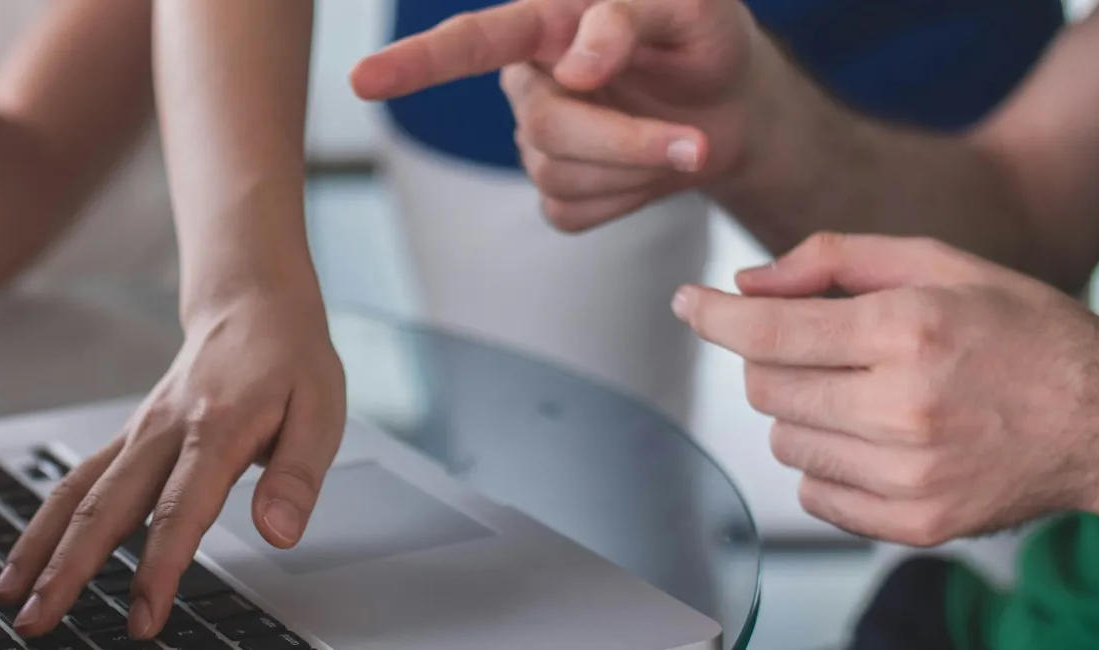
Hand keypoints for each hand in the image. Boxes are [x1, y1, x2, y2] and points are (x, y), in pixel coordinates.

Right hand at [0, 292, 345, 638]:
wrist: (251, 302)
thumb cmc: (289, 360)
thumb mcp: (322, 411)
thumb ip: (297, 476)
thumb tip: (278, 532)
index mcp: (216, 429)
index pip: (179, 510)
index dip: (159, 568)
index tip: (143, 618)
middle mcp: (164, 432)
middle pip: (105, 507)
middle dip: (68, 570)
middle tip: (39, 622)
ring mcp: (138, 434)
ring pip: (76, 494)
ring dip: (40, 548)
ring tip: (9, 598)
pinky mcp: (127, 438)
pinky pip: (76, 481)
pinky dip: (45, 522)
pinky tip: (26, 558)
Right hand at [351, 0, 766, 231]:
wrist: (735, 106)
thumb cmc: (704, 40)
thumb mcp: (689, 8)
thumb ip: (627, 19)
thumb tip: (575, 67)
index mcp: (545, 24)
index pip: (470, 42)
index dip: (414, 63)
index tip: (363, 79)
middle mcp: (528, 82)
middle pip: (544, 127)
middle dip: (624, 141)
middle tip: (697, 142)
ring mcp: (537, 142)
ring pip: (560, 176)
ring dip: (637, 168)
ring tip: (687, 141)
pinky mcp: (559, 192)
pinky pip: (573, 213)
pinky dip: (628, 200)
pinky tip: (650, 171)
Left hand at [672, 233, 1098, 545]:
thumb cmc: (1022, 332)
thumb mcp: (938, 264)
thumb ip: (832, 260)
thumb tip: (745, 285)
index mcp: (908, 331)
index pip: (768, 332)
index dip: (713, 316)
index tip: (688, 303)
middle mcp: (905, 407)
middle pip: (766, 387)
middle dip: (774, 359)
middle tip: (823, 347)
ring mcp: (909, 475)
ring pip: (784, 441)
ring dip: (802, 412)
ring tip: (864, 393)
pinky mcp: (915, 524)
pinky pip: (815, 494)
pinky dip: (827, 465)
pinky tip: (875, 438)